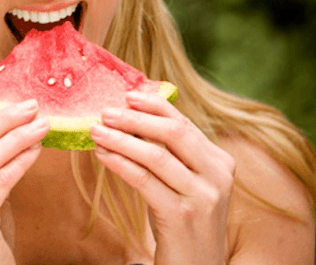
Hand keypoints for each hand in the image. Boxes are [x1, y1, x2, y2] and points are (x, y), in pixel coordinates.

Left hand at [89, 90, 235, 264]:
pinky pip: (143, 180)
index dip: (155, 105)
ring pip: (155, 155)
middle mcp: (217, 176)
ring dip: (120, 139)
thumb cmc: (184, 221)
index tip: (128, 94)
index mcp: (220, 162)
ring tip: (95, 130)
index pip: (184, 123)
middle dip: (136, 118)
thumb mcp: (187, 183)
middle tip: (106, 111)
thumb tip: (135, 115)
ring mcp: (202, 197)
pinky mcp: (180, 216)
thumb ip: (173, 153)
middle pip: (173, 133)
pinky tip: (102, 154)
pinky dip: (119, 163)